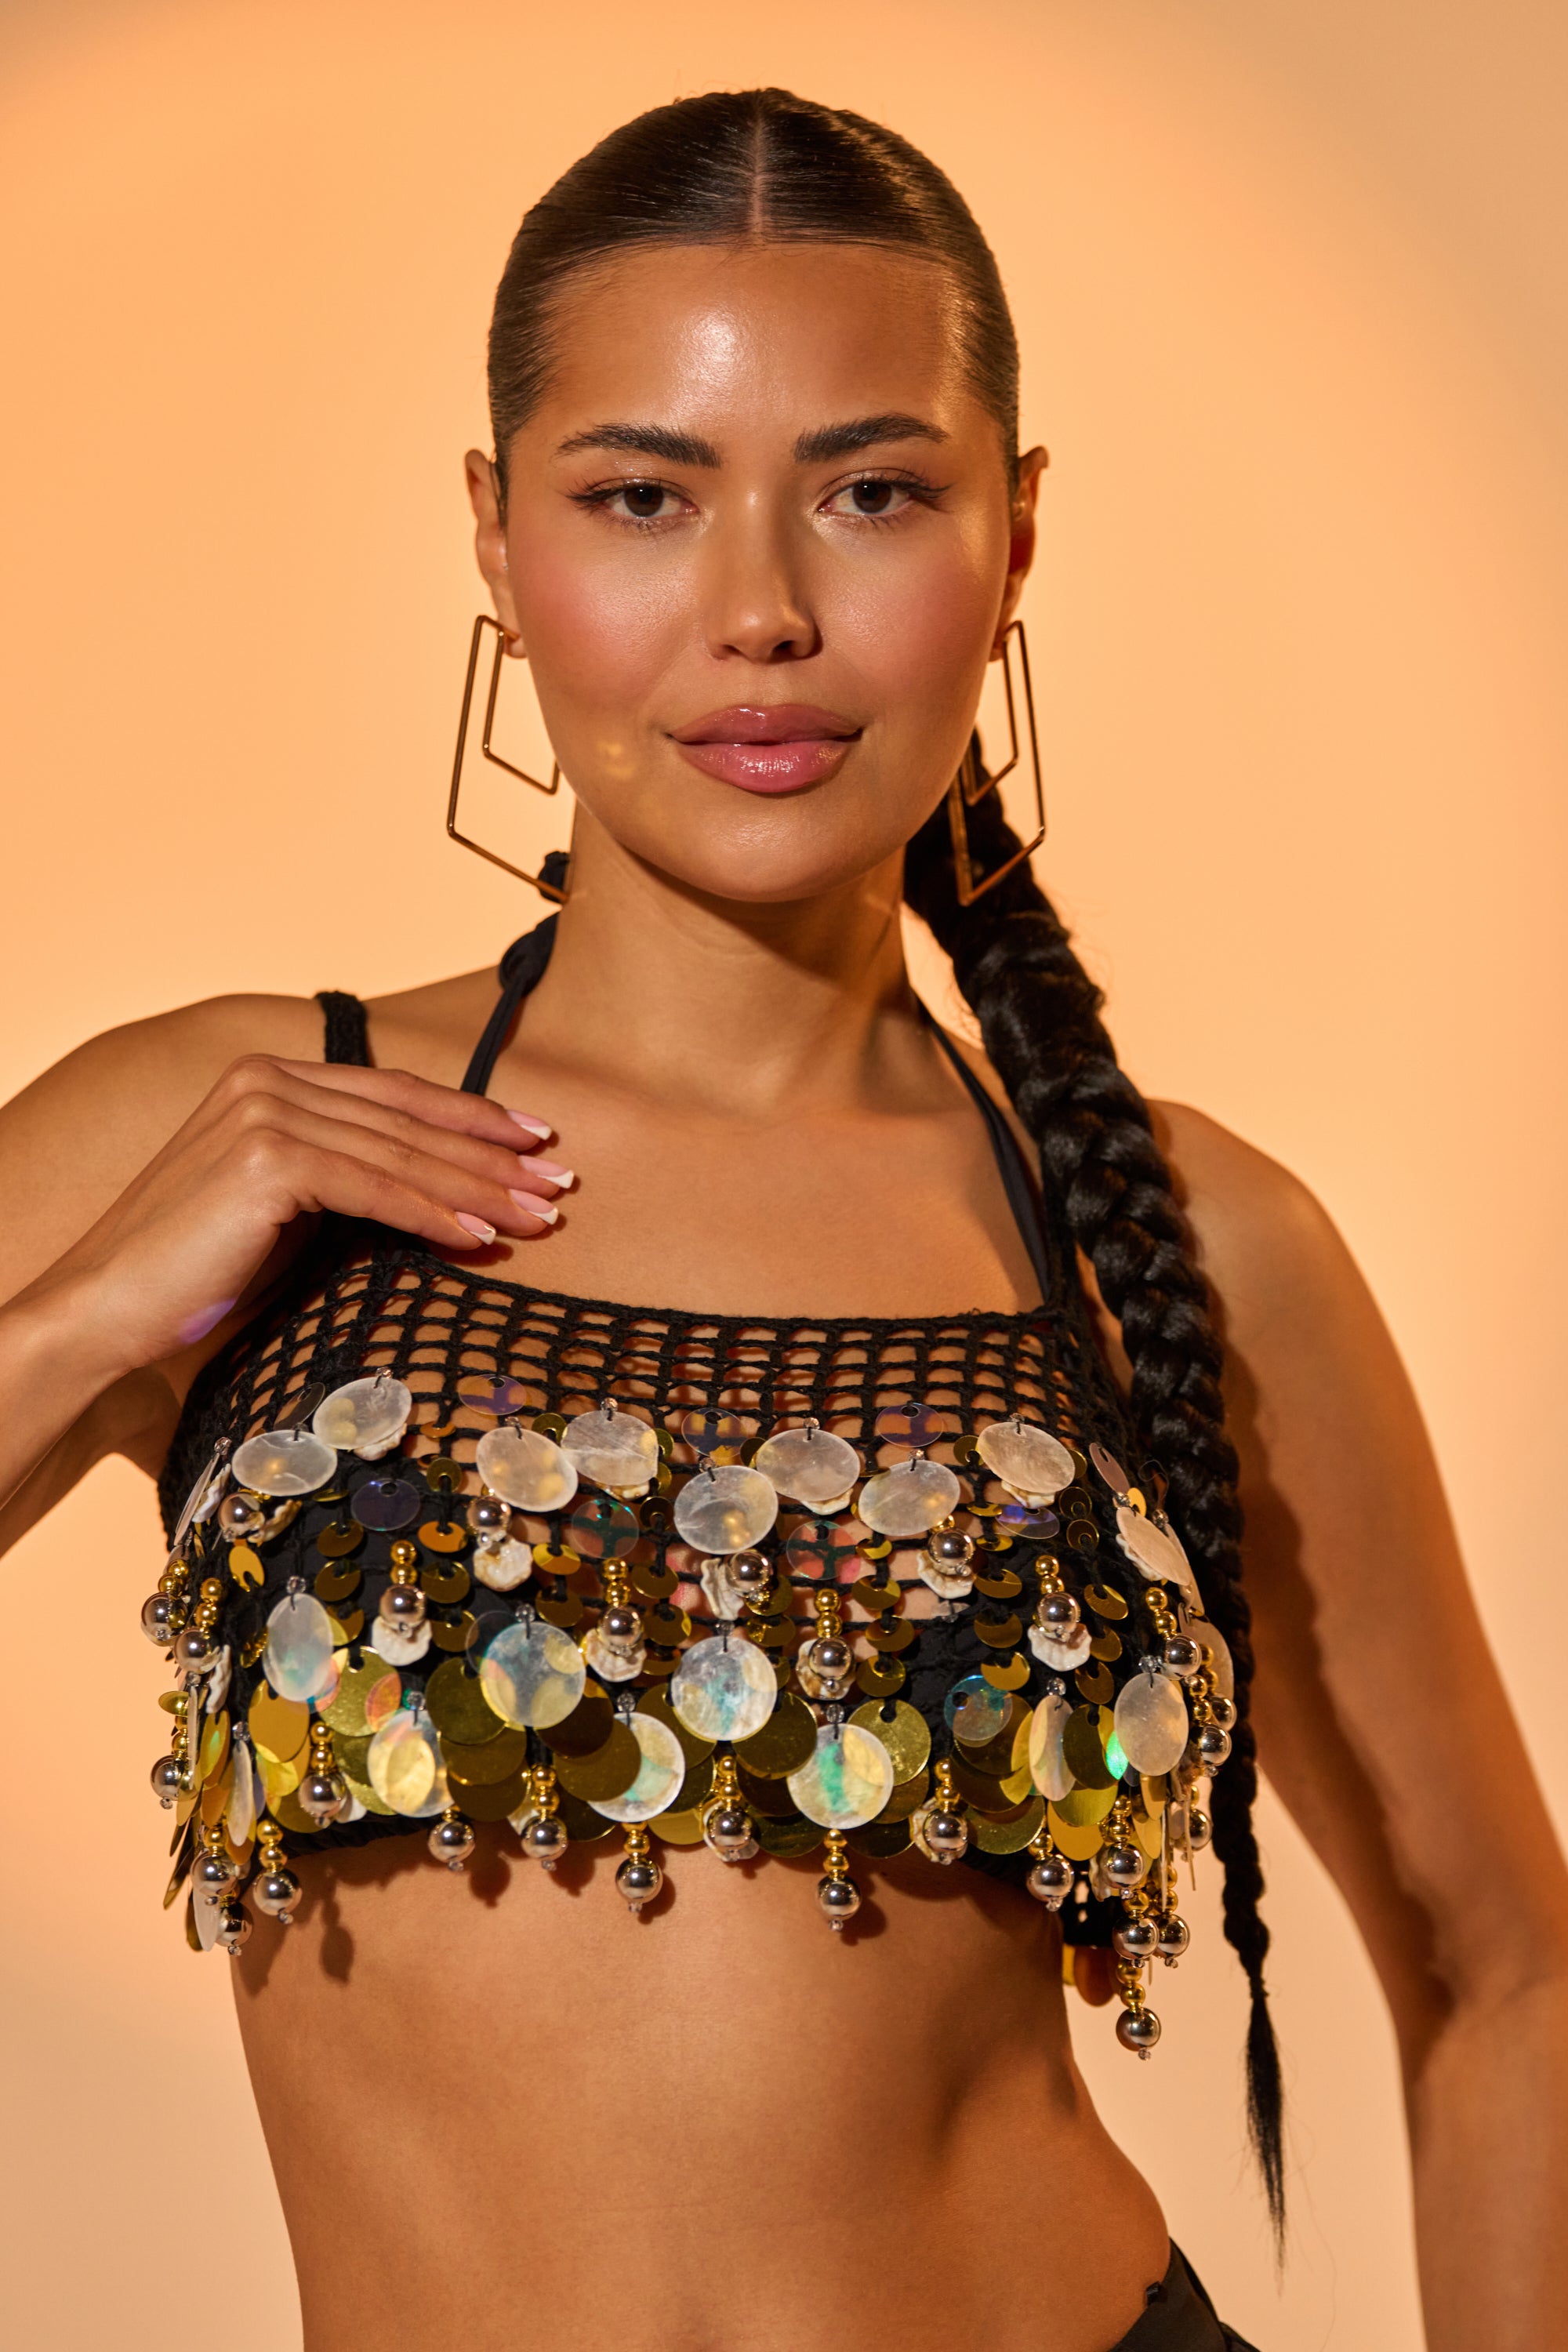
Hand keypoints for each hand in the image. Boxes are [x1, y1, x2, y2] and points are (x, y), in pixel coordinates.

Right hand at [23, 1056, 570, 1382]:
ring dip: (480, 1188)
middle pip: (409, 1121)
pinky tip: (481, 1238)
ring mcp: (265, 1113)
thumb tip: (451, 1201)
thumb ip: (350, 1186)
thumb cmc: (199, 1279)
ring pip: (402, 1153)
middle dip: (493, 1156)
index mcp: (271, 1080)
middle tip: (561, 1184)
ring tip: (540, 1217)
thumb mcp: (289, 1216)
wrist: (109, 1311)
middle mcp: (268, 1080)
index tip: (537, 1142)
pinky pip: (374, 1188)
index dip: (473, 1119)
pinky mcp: (266, 1159)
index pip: (396, 1097)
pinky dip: (433, 1214)